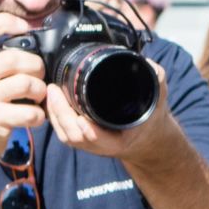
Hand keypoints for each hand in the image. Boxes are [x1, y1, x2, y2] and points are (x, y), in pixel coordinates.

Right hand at [0, 12, 46, 173]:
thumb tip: (31, 41)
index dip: (6, 21)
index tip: (24, 28)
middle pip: (14, 58)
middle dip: (36, 66)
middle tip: (40, 76)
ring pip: (25, 83)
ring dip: (40, 91)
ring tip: (38, 97)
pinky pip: (29, 112)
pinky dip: (39, 115)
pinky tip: (35, 116)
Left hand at [48, 59, 177, 170]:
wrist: (147, 136)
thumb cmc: (150, 116)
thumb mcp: (158, 97)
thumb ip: (156, 80)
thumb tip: (147, 64)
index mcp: (122, 139)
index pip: (102, 140)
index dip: (91, 133)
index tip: (81, 120)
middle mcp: (104, 145)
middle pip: (76, 136)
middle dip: (62, 115)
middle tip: (55, 90)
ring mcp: (90, 143)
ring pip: (67, 135)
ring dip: (55, 115)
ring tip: (51, 91)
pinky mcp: (82, 139)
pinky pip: (64, 132)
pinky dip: (55, 117)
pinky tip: (50, 100)